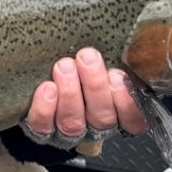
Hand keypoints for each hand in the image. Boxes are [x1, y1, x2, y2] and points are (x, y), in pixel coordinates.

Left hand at [22, 48, 146, 149]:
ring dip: (70, 92)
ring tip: (64, 66)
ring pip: (73, 122)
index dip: (127, 102)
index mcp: (115, 114)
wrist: (38, 84)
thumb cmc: (79, 68)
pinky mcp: (42, 131)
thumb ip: (112, 62)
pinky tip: (47, 88)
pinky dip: (45, 108)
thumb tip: (119, 39)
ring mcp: (68, 132)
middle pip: (102, 117)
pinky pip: (44, 125)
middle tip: (87, 57)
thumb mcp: (101, 65)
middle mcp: (94, 128)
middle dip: (95, 85)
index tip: (118, 76)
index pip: (133, 121)